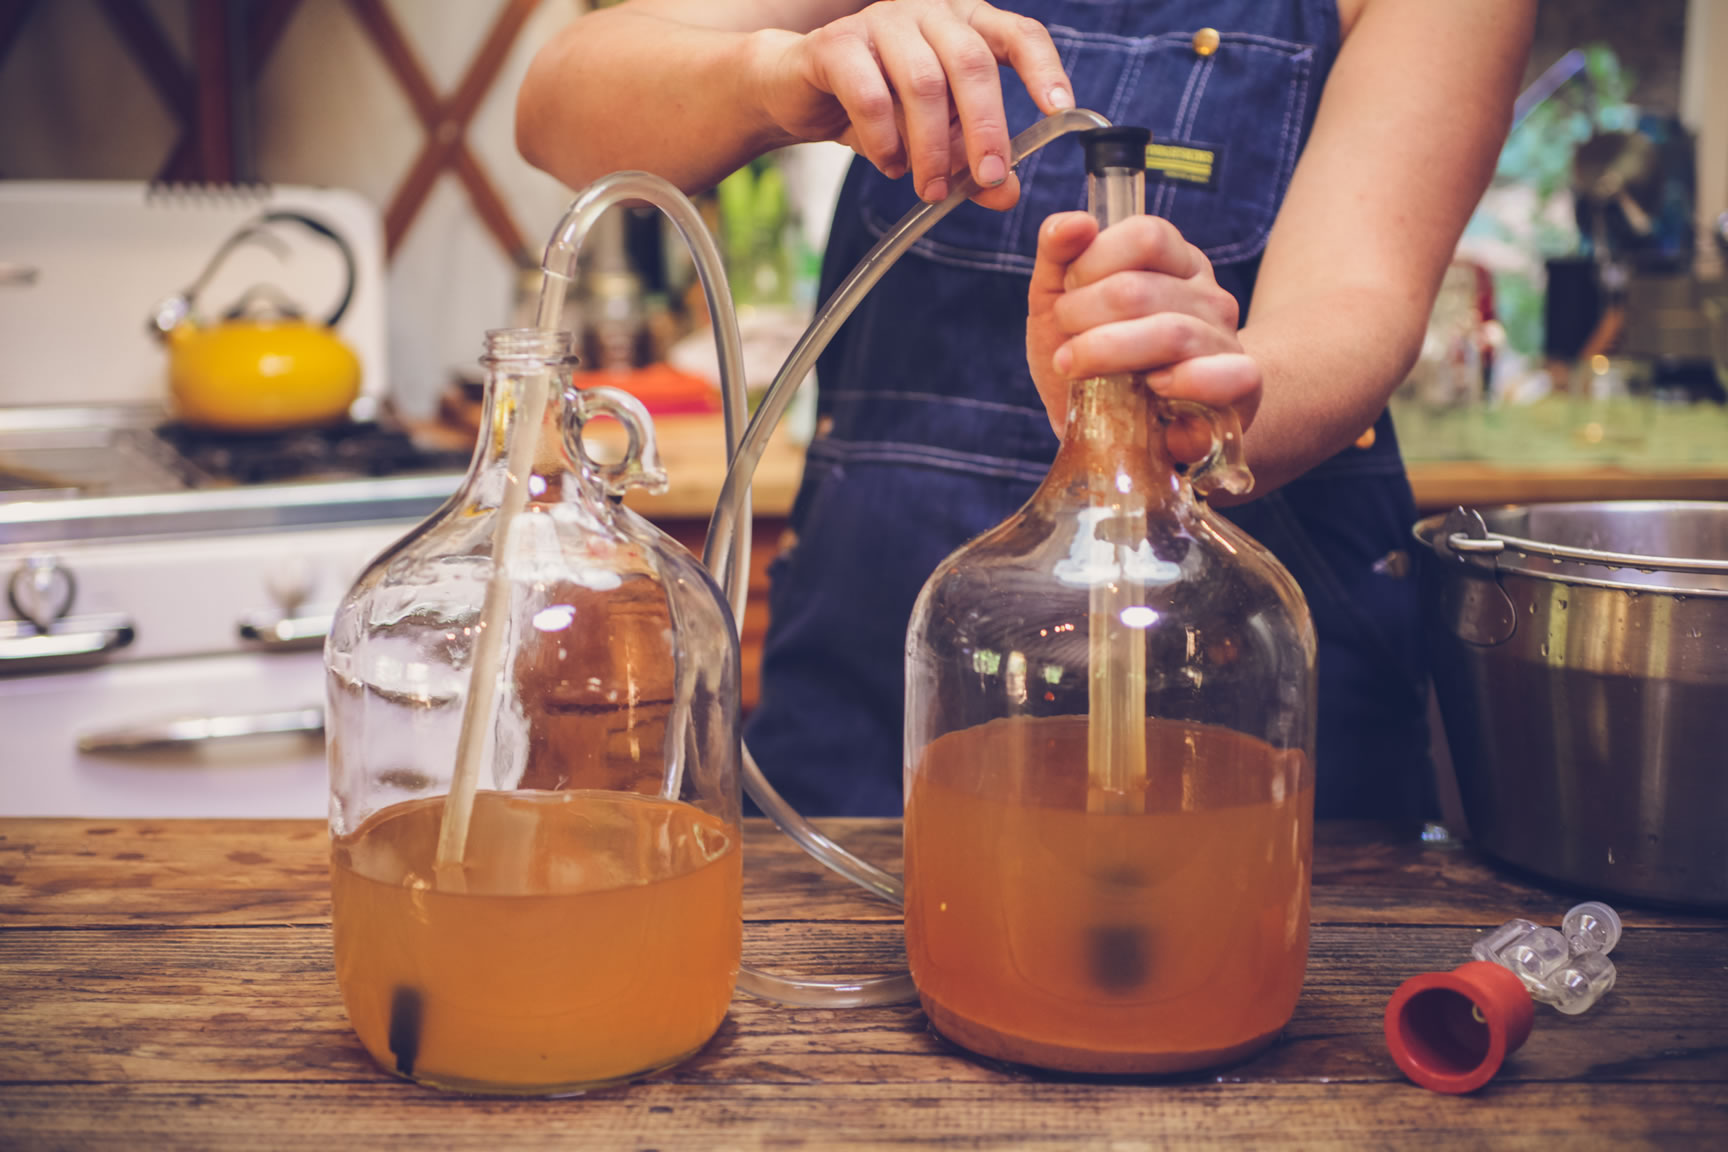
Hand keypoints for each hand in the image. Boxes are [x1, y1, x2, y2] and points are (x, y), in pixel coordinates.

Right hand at [753, 0, 1071, 209]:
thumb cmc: (874, 106)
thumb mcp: (933, 137)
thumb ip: (972, 161)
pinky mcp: (837, 44)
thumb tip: (1008, 194)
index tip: (1059, 109)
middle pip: (971, 63)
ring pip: (922, 83)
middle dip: (984, 129)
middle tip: (988, 180)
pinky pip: (870, 95)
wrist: (794, 89)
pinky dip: (884, 140)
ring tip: (930, 188)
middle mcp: (928, 11)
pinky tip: (890, 164)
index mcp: (964, 23)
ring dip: (931, 146)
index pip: (1018, 34)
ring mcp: (881, 21)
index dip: (1043, 69)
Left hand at [1027, 212, 1260, 458]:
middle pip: (1140, 289)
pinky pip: (1226, 375)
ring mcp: (1226, 340)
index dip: (1091, 263)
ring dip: (1106, 353)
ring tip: (1077, 370)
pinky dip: (1182, 383)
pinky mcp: (1242, 388)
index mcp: (1174, 261)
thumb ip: (1058, 255)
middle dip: (1081, 317)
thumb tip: (1073, 223)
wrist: (1133, 433)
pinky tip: (1151, 391)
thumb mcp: (1060, 303)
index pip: (1146, 235)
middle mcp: (1208, 294)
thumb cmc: (1097, 360)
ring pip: (1170, 333)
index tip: (1065, 296)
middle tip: (1063, 348)